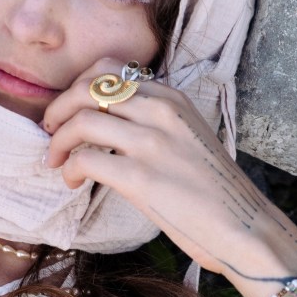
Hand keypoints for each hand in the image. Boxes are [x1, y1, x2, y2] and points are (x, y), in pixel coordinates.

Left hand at [42, 59, 296, 284]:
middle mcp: (161, 111)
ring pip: (81, 120)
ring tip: (57, 162)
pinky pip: (86, 159)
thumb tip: (110, 125)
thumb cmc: (216, 192)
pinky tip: (73, 183)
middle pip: (87, 88)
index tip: (68, 110)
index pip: (109, 69)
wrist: (245, 227)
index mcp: (172, 98)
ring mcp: (151, 142)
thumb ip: (154, 123)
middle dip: (59, 108)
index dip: (77, 86)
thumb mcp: (188, 138)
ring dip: (59, 141)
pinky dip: (69, 170)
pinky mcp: (141, 177)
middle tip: (50, 132)